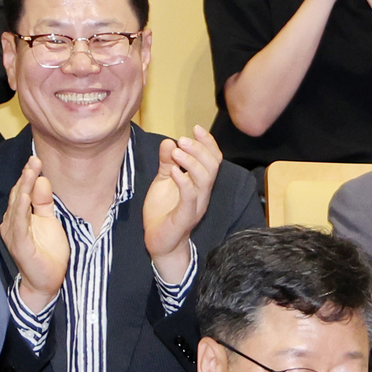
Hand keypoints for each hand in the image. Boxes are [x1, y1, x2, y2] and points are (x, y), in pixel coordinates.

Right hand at [0, 152, 70, 310]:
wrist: (47, 282)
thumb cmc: (47, 252)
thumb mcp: (49, 221)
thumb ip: (44, 202)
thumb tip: (42, 179)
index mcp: (18, 216)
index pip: (22, 191)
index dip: (28, 175)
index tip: (36, 159)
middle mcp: (12, 223)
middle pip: (18, 195)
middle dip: (26, 177)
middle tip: (34, 160)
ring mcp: (14, 234)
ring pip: (17, 206)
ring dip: (23, 188)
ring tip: (30, 172)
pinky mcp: (20, 246)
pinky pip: (20, 225)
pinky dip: (22, 210)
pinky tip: (25, 197)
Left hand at [143, 126, 221, 278]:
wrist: (159, 243)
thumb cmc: (163, 212)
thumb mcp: (162, 181)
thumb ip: (166, 162)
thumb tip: (169, 142)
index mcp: (199, 184)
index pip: (213, 160)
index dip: (208, 143)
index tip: (197, 128)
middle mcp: (202, 193)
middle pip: (212, 166)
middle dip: (200, 149)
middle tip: (184, 138)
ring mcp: (196, 205)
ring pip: (204, 179)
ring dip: (192, 162)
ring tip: (178, 151)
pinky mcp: (185, 216)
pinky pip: (190, 197)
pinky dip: (183, 181)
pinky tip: (173, 171)